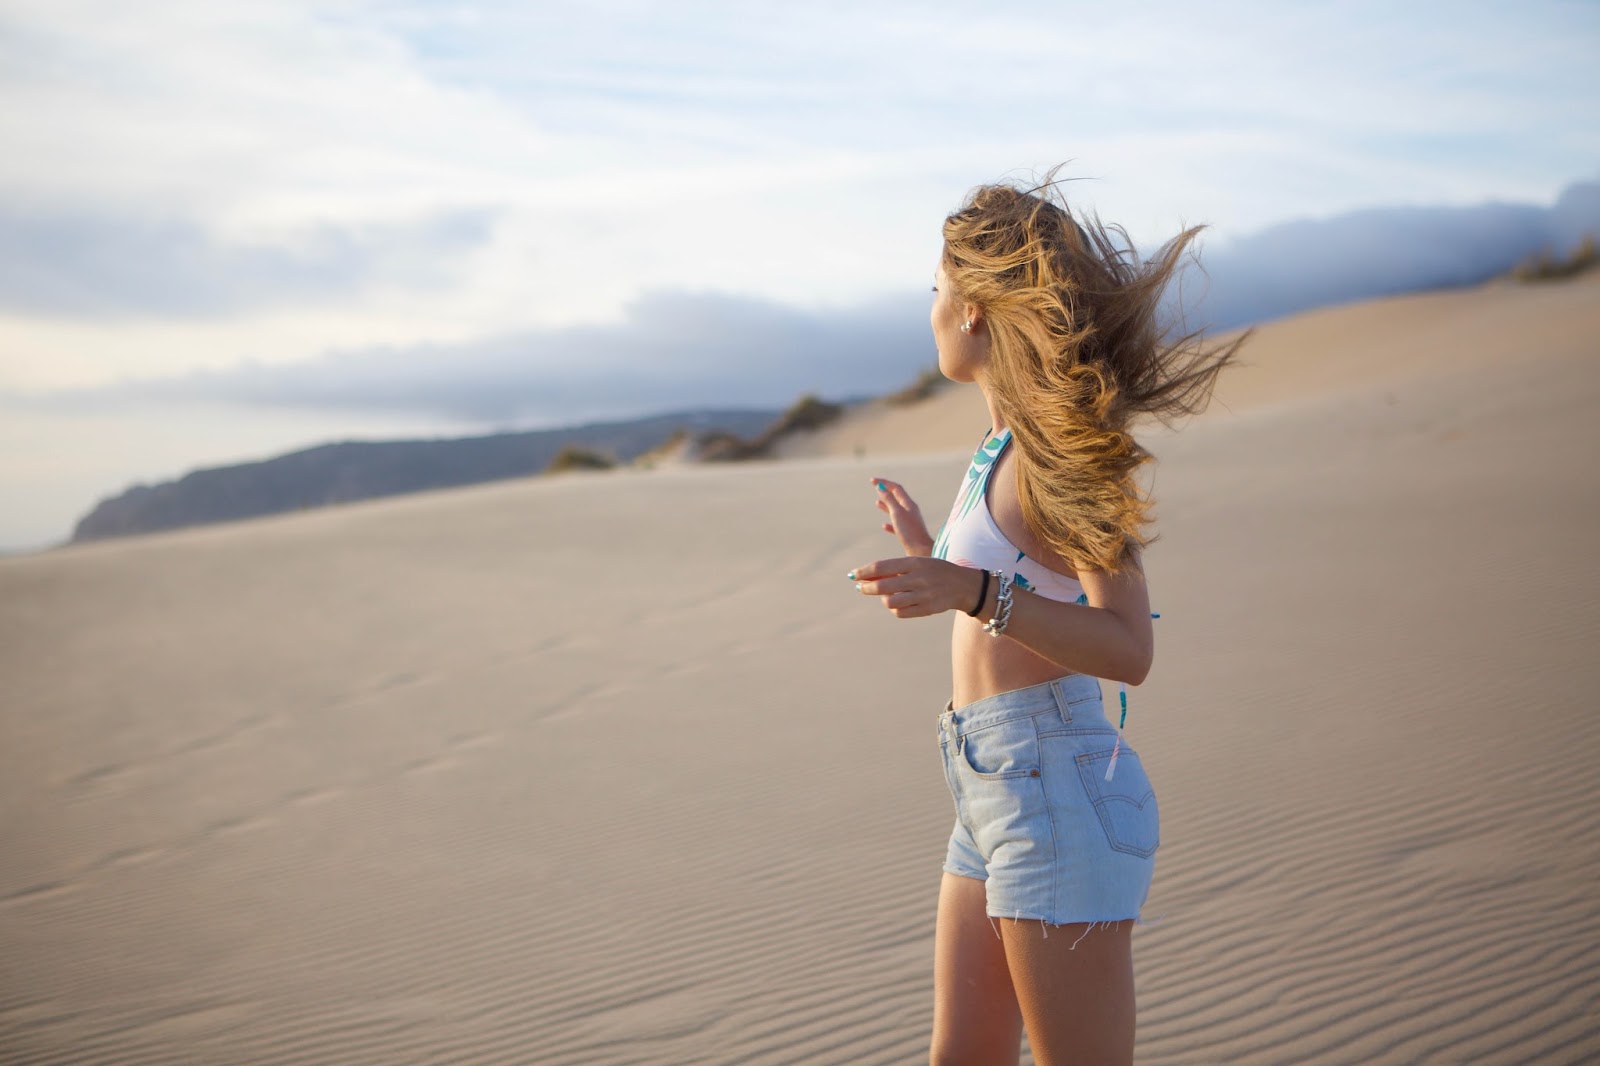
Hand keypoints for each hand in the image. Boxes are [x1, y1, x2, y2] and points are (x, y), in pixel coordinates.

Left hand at [847, 556, 983, 618]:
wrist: (964, 585)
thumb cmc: (935, 571)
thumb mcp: (918, 563)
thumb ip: (896, 569)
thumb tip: (868, 576)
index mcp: (914, 563)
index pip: (882, 567)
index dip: (864, 571)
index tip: (853, 575)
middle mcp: (918, 578)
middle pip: (883, 586)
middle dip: (867, 588)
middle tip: (860, 588)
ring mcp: (923, 595)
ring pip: (890, 601)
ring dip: (884, 599)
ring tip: (886, 596)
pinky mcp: (927, 609)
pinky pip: (900, 613)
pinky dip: (894, 609)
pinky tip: (896, 604)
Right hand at [869, 476, 934, 556]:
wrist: (921, 552)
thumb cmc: (910, 532)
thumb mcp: (897, 513)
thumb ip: (889, 500)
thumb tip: (881, 487)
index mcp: (909, 504)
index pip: (896, 488)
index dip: (884, 483)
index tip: (872, 480)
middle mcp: (910, 511)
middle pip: (897, 497)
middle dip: (886, 491)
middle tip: (875, 486)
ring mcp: (909, 523)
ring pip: (896, 511)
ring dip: (887, 505)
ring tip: (877, 503)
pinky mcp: (908, 534)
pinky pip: (897, 525)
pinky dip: (890, 523)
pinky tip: (884, 526)